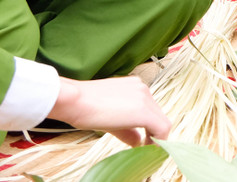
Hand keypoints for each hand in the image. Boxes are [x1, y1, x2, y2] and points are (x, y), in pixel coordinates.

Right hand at [49, 76, 169, 146]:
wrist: (74, 101)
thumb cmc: (85, 108)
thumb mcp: (110, 118)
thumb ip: (128, 129)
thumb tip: (138, 142)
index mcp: (135, 86)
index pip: (150, 109)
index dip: (150, 127)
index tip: (144, 140)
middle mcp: (143, 88)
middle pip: (158, 115)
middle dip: (153, 134)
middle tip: (145, 148)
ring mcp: (145, 97)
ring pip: (162, 122)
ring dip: (156, 139)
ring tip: (145, 150)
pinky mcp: (144, 111)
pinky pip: (162, 128)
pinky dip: (158, 142)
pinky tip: (147, 149)